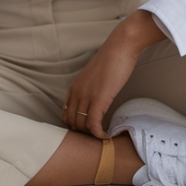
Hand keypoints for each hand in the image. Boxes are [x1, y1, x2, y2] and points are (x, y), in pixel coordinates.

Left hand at [63, 10, 165, 137]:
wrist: (120, 49)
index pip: (65, 114)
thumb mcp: (95, 78)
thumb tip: (96, 101)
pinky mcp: (99, 99)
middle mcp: (76, 93)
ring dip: (91, 136)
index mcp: (74, 88)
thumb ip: (91, 90)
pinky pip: (93, 124)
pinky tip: (107, 136)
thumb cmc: (111, 62)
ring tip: (103, 137)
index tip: (87, 131)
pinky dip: (99, 135)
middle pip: (71, 122)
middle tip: (97, 135)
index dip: (75, 126)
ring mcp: (86, 96)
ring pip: (80, 126)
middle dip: (83, 133)